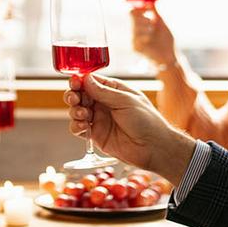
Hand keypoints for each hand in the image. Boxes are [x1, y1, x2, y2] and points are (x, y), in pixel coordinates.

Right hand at [64, 74, 195, 183]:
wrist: (154, 148)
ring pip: (77, 111)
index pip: (91, 81)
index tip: (74, 82)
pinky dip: (76, 126)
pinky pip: (79, 128)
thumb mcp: (126, 101)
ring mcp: (99, 119)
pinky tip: (82, 126)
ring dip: (75, 110)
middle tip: (74, 98)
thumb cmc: (147, 120)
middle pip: (81, 95)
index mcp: (113, 90)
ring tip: (82, 114)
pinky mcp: (96, 135)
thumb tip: (86, 78)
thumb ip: (104, 92)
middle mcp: (104, 103)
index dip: (80, 81)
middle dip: (74, 95)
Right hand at [130, 7, 175, 67]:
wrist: (169, 57)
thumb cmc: (166, 42)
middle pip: (133, 18)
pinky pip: (137, 38)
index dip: (139, 8)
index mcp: (142, 25)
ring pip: (135, 27)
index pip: (133, 13)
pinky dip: (145, 36)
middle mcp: (137, 32)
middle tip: (150, 22)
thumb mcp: (162, 25)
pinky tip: (149, 39)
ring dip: (145, 27)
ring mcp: (135, 40)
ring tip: (152, 32)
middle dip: (143, 17)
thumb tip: (152, 2)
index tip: (147, 8)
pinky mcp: (135, 47)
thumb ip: (156, 14)